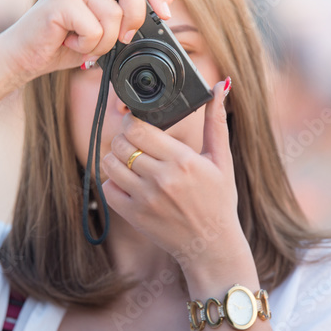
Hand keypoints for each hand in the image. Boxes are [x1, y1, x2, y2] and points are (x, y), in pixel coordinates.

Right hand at [0, 0, 179, 81]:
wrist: (25, 56)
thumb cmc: (64, 40)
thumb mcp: (107, 26)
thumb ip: (135, 8)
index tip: (164, 14)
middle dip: (134, 17)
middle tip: (122, 38)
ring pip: (113, 15)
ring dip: (104, 41)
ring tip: (84, 43)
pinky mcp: (60, 1)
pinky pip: (94, 29)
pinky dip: (88, 46)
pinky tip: (71, 43)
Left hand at [100, 78, 242, 273]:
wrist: (212, 245)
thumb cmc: (219, 200)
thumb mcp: (222, 159)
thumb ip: (216, 120)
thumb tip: (222, 85)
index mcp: (182, 160)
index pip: (139, 128)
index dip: (135, 123)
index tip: (141, 126)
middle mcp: (162, 179)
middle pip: (121, 143)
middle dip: (125, 139)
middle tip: (136, 144)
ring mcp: (146, 199)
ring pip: (110, 164)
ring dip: (116, 159)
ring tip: (131, 162)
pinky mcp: (135, 216)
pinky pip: (108, 189)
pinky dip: (113, 183)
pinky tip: (129, 183)